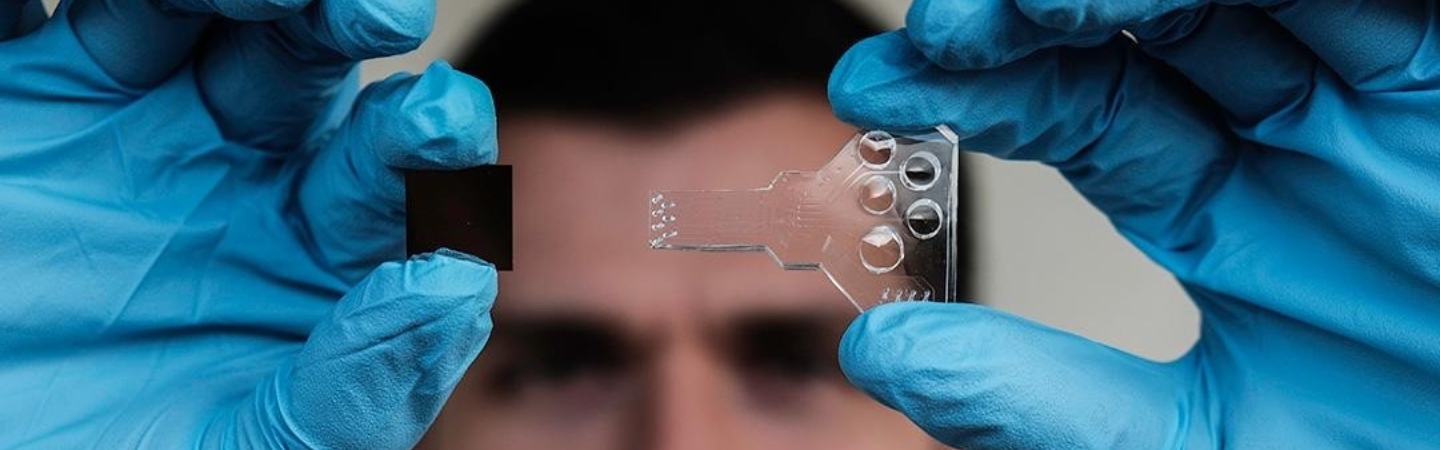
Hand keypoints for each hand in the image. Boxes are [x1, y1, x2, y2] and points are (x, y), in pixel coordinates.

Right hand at [0, 0, 496, 447]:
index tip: (443, 118)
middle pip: (304, 63)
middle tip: (380, 11)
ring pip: (190, 14)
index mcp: (311, 241)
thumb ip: (360, 389)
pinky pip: (34, 20)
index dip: (426, 136)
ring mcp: (125, 121)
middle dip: (342, 24)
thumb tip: (453, 289)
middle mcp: (234, 163)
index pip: (392, 168)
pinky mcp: (23, 102)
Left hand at [830, 0, 1439, 447]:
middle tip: (943, 32)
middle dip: (1032, 16)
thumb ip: (1045, 407)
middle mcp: (1301, 130)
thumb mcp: (1208, 449)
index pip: (1076, 109)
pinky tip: (1145, 1)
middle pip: (1142, 23)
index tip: (869, 91)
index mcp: (1231, 206)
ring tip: (1032, 7)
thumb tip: (884, 358)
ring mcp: (1393, 89)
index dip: (977, 89)